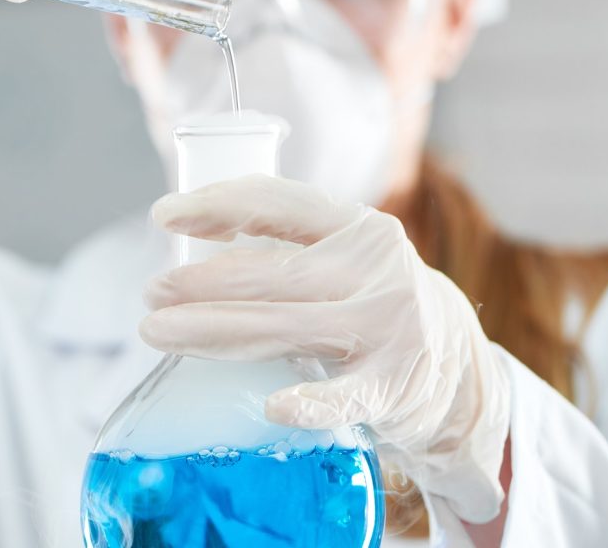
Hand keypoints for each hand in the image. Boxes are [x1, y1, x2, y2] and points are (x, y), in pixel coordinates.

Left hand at [139, 174, 510, 523]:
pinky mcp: (395, 386)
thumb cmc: (372, 305)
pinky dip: (309, 403)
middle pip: (269, 273)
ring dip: (213, 331)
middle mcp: (374, 269)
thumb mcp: (344, 260)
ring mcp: (388, 328)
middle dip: (200, 283)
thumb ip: (287, 250)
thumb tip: (188, 248)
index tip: (165, 215)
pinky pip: (344, 396)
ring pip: (284, 328)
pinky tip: (272, 405)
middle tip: (150, 294)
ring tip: (159, 333)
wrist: (458, 371)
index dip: (217, 204)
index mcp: (356, 227)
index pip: (279, 203)